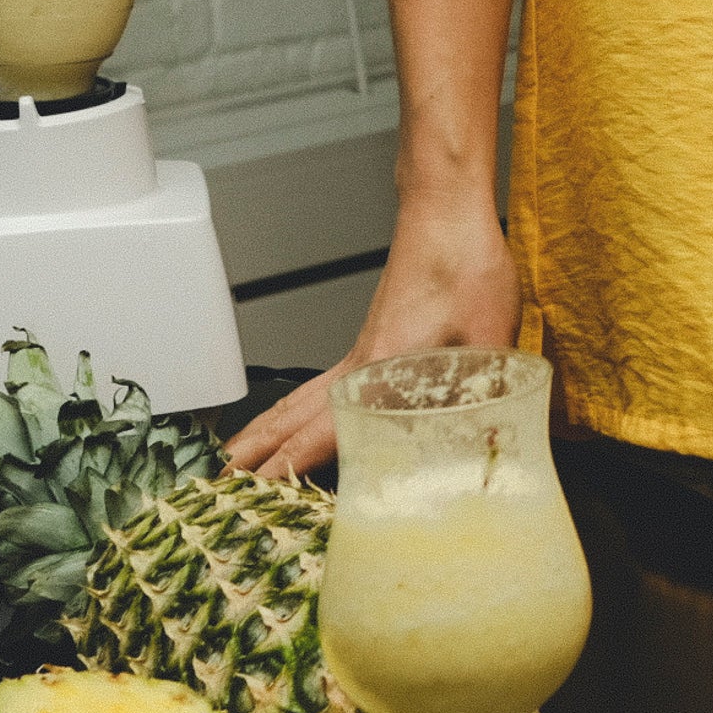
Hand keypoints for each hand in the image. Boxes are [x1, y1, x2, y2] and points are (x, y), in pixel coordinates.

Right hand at [222, 195, 521, 477]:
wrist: (449, 211)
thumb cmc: (465, 266)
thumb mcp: (489, 340)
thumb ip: (490, 398)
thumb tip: (498, 451)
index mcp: (378, 372)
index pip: (317, 433)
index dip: (282, 472)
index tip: (247, 502)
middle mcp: (359, 364)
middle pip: (289, 417)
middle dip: (251, 456)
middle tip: (214, 488)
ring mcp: (362, 349)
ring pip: (299, 398)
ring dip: (266, 430)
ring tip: (236, 457)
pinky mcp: (374, 335)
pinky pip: (320, 383)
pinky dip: (295, 406)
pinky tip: (303, 413)